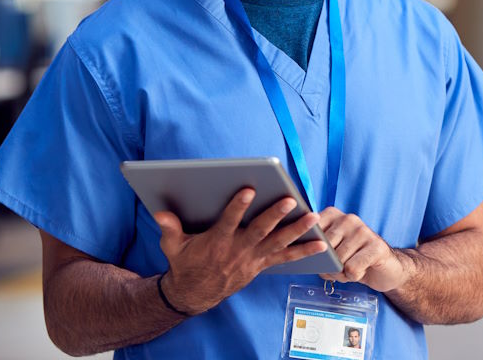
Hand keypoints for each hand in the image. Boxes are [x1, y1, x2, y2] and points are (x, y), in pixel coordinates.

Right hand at [154, 189, 327, 314]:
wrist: (195, 294)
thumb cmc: (185, 263)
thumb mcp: (173, 247)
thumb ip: (170, 229)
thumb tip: (161, 213)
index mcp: (217, 242)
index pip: (229, 221)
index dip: (238, 205)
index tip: (249, 188)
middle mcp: (238, 250)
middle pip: (260, 230)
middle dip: (275, 215)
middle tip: (290, 199)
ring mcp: (252, 259)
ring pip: (278, 242)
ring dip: (297, 230)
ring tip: (313, 217)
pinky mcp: (261, 265)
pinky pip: (286, 258)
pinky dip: (304, 251)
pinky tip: (321, 243)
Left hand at [318, 207, 410, 292]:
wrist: (386, 268)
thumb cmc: (353, 259)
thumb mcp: (331, 250)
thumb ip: (316, 249)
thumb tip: (312, 258)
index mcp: (333, 214)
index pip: (310, 233)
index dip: (312, 251)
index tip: (322, 256)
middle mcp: (348, 218)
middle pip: (324, 249)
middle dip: (328, 266)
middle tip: (341, 267)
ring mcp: (363, 230)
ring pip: (337, 261)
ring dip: (342, 273)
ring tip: (353, 268)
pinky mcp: (376, 246)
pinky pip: (352, 269)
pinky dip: (354, 276)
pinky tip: (363, 270)